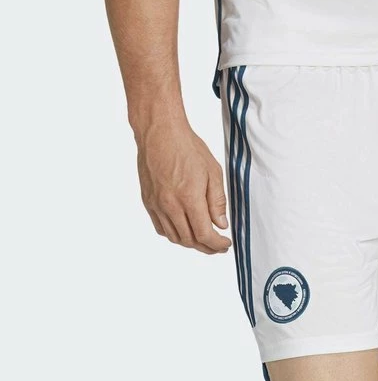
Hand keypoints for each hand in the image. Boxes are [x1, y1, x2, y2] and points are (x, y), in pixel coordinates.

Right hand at [136, 120, 231, 253]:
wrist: (159, 132)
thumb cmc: (187, 147)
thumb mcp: (213, 172)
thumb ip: (217, 201)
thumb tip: (221, 224)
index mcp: (189, 198)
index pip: (204, 234)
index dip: (217, 244)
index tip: (226, 244)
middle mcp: (170, 205)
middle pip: (189, 240)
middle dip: (207, 248)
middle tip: (218, 246)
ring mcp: (157, 205)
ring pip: (174, 237)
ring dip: (190, 243)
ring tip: (203, 240)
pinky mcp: (148, 202)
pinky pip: (161, 228)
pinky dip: (174, 234)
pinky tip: (184, 230)